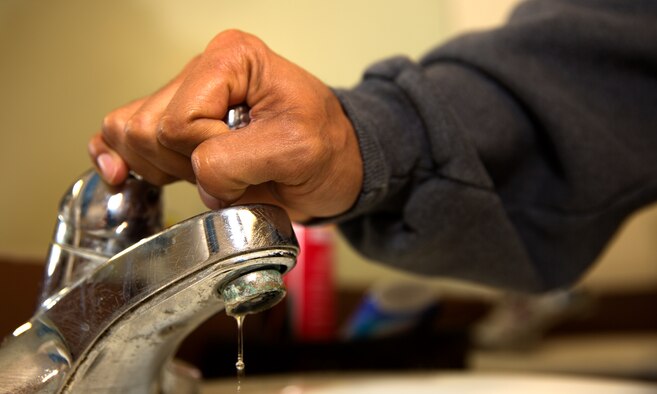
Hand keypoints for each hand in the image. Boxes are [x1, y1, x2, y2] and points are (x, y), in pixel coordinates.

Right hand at [88, 30, 362, 221]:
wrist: (334, 164)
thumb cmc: (326, 148)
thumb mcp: (297, 150)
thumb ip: (237, 161)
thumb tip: (197, 176)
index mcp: (232, 59)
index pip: (182, 120)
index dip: (210, 155)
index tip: (251, 165)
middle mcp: (202, 71)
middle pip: (148, 128)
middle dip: (186, 166)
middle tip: (232, 174)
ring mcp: (183, 97)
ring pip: (129, 135)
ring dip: (165, 169)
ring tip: (210, 174)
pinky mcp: (173, 125)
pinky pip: (118, 136)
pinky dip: (121, 159)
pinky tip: (123, 177)